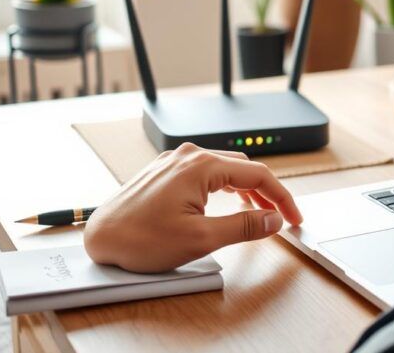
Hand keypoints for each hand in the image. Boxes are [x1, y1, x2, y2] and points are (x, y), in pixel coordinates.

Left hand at [84, 143, 302, 272]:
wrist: (99, 239)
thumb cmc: (140, 239)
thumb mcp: (201, 239)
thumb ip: (244, 227)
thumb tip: (273, 219)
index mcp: (201, 166)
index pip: (258, 174)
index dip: (282, 198)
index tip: (294, 218)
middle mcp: (189, 156)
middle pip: (244, 168)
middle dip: (267, 192)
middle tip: (281, 218)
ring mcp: (174, 161)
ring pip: (225, 169)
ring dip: (247, 190)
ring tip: (261, 212)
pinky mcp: (164, 171)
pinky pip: (206, 173)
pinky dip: (226, 187)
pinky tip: (230, 203)